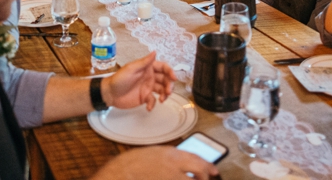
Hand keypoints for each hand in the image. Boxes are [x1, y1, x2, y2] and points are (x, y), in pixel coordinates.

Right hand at [91, 146, 218, 179]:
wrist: (117, 175)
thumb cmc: (130, 165)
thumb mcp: (151, 155)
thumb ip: (169, 159)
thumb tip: (181, 165)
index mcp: (169, 154)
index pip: (197, 159)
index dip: (208, 166)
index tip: (214, 170)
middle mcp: (173, 167)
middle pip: (199, 172)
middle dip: (205, 177)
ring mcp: (170, 179)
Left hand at [102, 51, 175, 110]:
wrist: (109, 94)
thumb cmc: (119, 79)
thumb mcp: (131, 69)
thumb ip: (144, 62)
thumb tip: (154, 52)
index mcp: (148, 68)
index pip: (163, 68)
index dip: (170, 71)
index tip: (173, 78)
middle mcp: (150, 77)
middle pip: (165, 80)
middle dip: (169, 85)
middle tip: (167, 92)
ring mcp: (148, 87)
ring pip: (162, 90)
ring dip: (164, 95)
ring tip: (162, 100)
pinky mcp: (144, 97)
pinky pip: (153, 100)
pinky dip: (153, 104)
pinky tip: (148, 107)